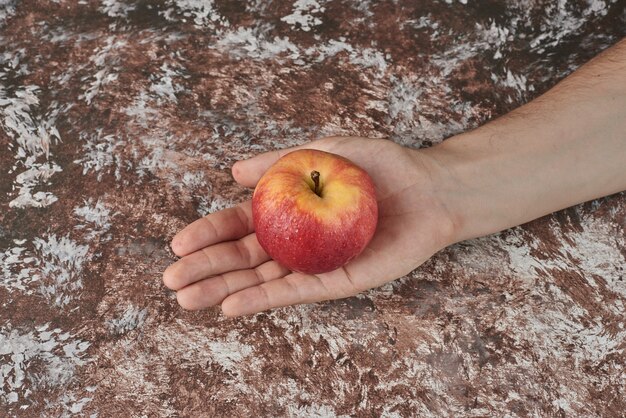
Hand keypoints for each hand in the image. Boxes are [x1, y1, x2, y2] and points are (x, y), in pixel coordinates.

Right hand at [163, 137, 456, 315]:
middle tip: (171, 280)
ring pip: (263, 280)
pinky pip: (298, 292)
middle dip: (206, 268)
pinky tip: (233, 306)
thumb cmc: (380, 167)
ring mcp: (316, 263)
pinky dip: (265, 300)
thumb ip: (280, 161)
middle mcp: (297, 241)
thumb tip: (232, 171)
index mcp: (289, 210)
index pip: (239, 225)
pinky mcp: (340, 280)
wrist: (429, 189)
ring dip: (225, 290)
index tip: (178, 243)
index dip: (209, 233)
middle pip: (243, 258)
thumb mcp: (324, 151)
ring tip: (187, 298)